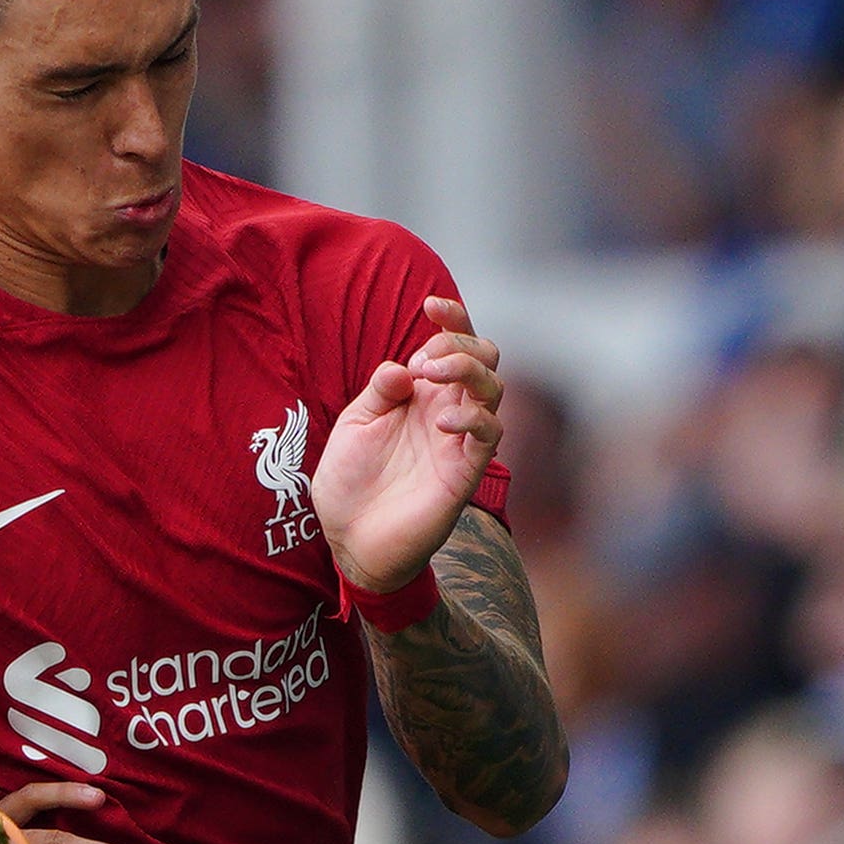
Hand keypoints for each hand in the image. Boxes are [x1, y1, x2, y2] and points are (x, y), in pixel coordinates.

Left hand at [308, 294, 500, 597]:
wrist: (350, 540)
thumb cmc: (351, 482)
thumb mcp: (355, 426)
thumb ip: (379, 392)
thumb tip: (402, 366)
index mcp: (420, 394)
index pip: (451, 344)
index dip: (451, 319)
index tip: (430, 304)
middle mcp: (446, 410)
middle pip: (483, 357)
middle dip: (461, 343)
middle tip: (425, 360)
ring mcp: (458, 440)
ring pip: (493, 387)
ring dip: (468, 370)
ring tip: (430, 377)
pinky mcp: (465, 471)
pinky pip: (490, 433)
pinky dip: (474, 417)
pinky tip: (444, 420)